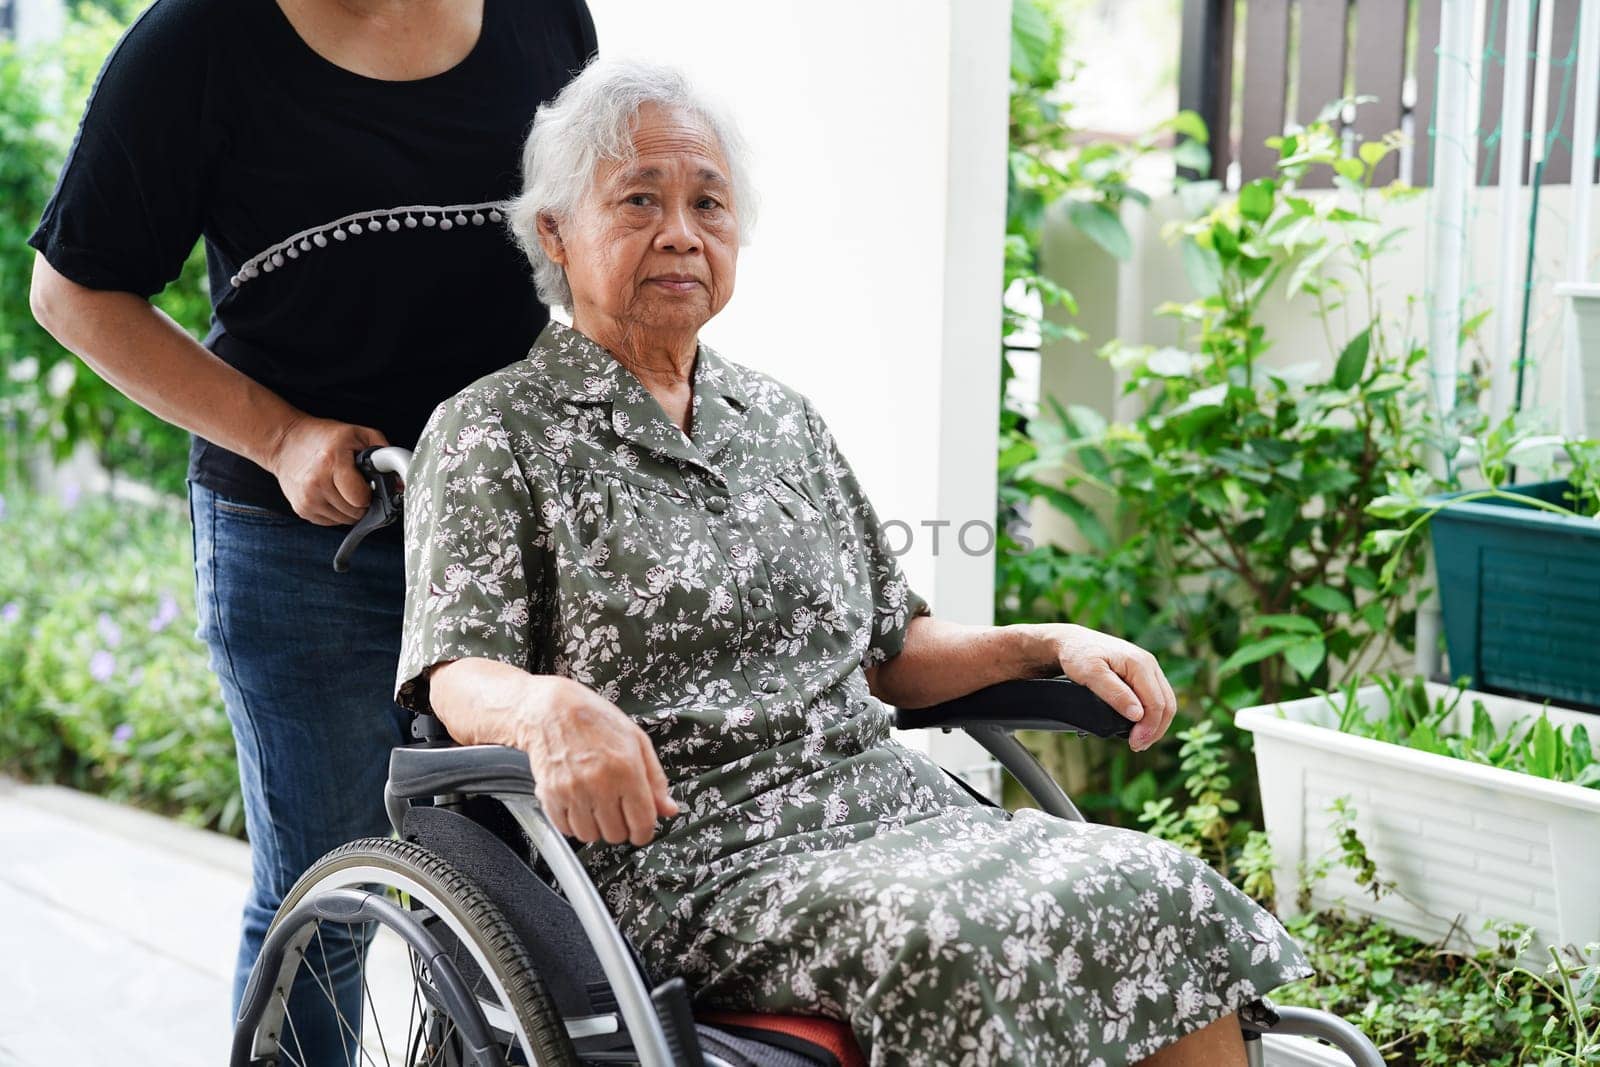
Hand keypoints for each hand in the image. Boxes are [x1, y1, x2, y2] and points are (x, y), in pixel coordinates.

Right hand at [265, 413, 388, 524]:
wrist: (285, 442)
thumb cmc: (325, 437)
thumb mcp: (358, 434)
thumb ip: (385, 454)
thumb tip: (402, 481)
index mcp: (332, 462)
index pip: (360, 498)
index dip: (370, 493)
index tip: (367, 484)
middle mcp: (316, 483)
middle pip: (355, 513)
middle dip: (362, 501)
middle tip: (356, 484)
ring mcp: (307, 499)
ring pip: (345, 520)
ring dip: (350, 508)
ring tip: (342, 486)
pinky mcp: (301, 509)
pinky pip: (332, 521)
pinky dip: (336, 511)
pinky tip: (331, 493)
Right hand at [512, 676, 678, 845]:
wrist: (552, 709)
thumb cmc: (596, 720)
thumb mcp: (637, 741)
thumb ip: (655, 780)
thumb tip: (669, 809)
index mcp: (626, 769)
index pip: (642, 822)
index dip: (644, 832)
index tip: (641, 829)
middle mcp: (599, 783)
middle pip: (616, 834)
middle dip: (621, 827)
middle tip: (617, 810)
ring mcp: (572, 790)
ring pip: (590, 836)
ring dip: (596, 827)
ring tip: (596, 806)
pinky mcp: (549, 794)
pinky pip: (566, 829)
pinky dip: (573, 824)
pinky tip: (578, 805)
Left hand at [1049, 623, 1176, 751]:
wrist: (1071, 642)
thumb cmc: (1078, 655)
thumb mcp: (1091, 674)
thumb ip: (1115, 693)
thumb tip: (1137, 715)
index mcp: (1140, 664)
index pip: (1157, 703)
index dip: (1149, 728)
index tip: (1135, 744)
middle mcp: (1149, 664)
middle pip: (1167, 704)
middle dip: (1155, 729)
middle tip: (1137, 746)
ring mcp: (1148, 668)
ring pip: (1165, 701)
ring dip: (1156, 724)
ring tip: (1140, 740)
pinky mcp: (1142, 673)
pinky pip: (1156, 696)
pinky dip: (1152, 714)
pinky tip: (1140, 726)